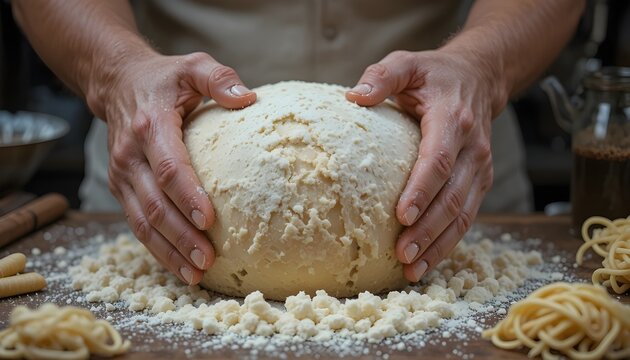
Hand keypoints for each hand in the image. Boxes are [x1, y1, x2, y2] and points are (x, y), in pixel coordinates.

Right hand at [94, 52, 255, 284]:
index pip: (168, 167)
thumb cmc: (165, 79)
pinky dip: (158, 248)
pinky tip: (180, 266)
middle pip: (155, 205)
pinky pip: (138, 224)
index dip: (187, 195)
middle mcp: (130, 155)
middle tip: (208, 259)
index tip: (210, 220)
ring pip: (143, 222)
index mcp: (150, 126)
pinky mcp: (123, 188)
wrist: (118, 84)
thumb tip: (248, 98)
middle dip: (181, 236)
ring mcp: (123, 175)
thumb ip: (218, 77)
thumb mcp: (192, 66)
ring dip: (169, 251)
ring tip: (196, 274)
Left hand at [346, 49, 506, 282]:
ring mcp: (479, 168)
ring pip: (463, 213)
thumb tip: (355, 96)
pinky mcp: (479, 181)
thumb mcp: (408, 63)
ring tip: (412, 270)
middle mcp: (472, 148)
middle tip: (402, 254)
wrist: (479, 79)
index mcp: (453, 120)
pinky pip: (466, 216)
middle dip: (428, 229)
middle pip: (452, 196)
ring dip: (438, 244)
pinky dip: (448, 242)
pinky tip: (427, 262)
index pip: (438, 160)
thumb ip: (383, 75)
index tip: (401, 216)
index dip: (422, 189)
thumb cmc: (435, 76)